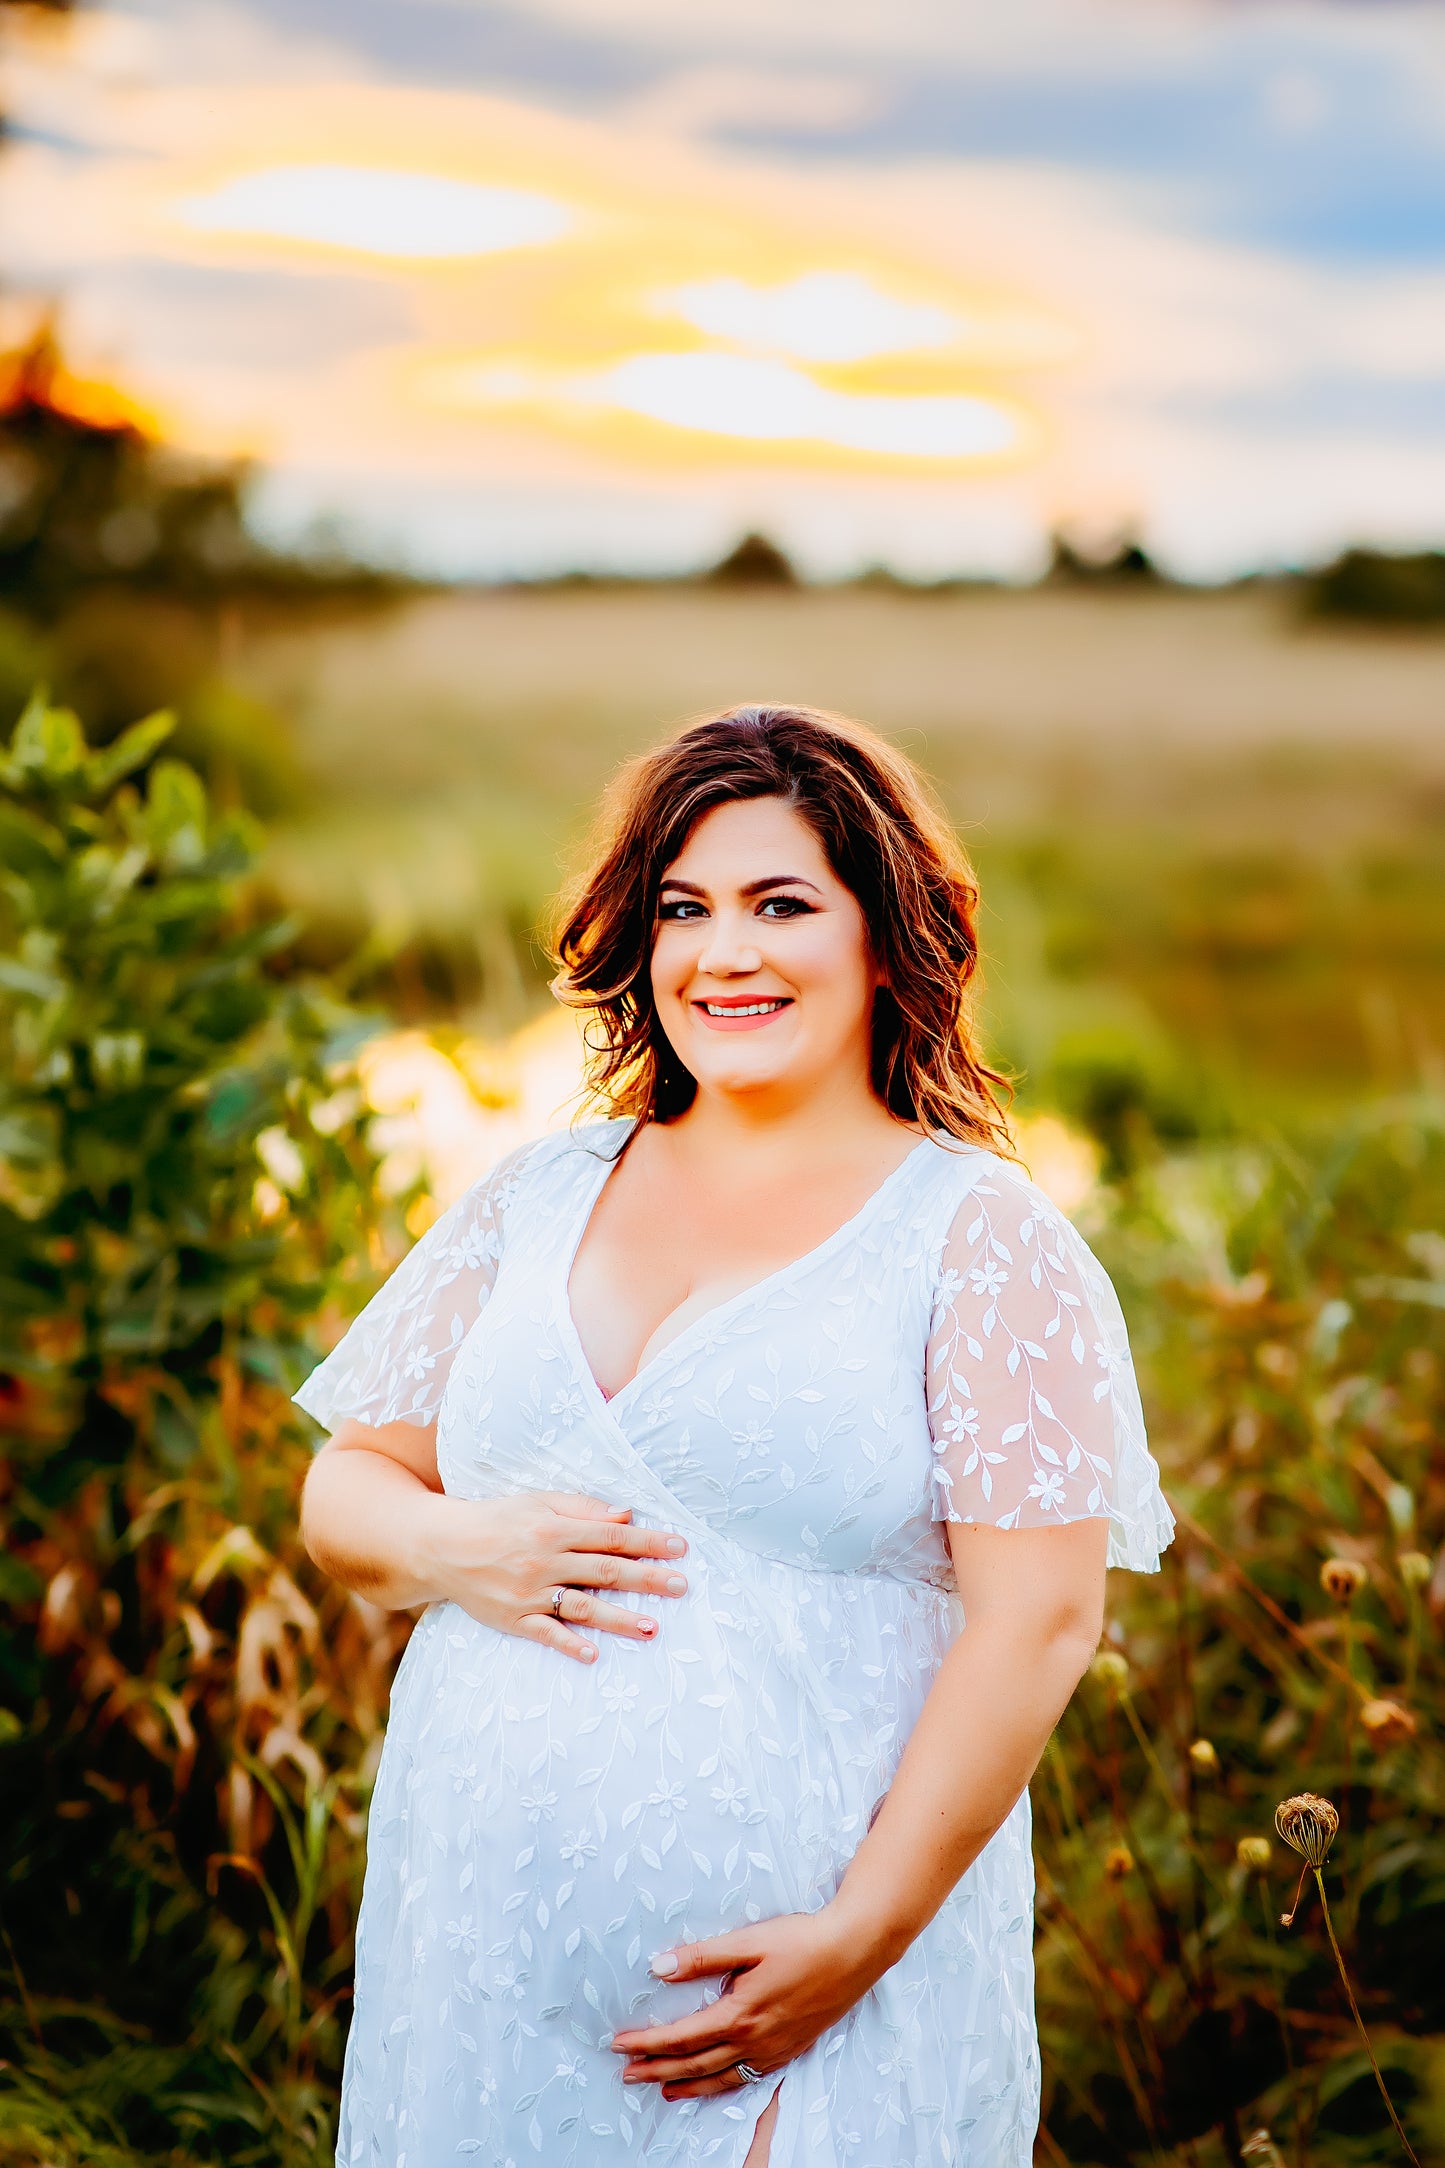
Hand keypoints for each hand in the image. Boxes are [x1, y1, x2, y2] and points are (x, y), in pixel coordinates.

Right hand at [419, 1490, 687, 1662]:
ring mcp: (528, 1593)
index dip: (647, 1542)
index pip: (610, 1536)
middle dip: (645, 1578)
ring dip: (618, 1618)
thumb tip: (626, 1516)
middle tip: (680, 1587)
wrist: (443, 1545)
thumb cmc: (498, 1519)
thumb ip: (583, 1508)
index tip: (680, 1548)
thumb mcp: (539, 1502)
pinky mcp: (512, 1618)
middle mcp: (543, 1560)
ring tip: (652, 1627)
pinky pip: (544, 1634)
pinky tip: (593, 1655)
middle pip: (603, 1571)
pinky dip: (568, 1644)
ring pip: (581, 1606)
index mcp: (553, 1527)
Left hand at [610, 1910, 878, 2099]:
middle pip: (695, 2064)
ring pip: (721, 2078)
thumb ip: (703, 1957)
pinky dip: (723, 2085)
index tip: (619, 2044)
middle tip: (628, 2074)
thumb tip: (659, 1967)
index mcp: (739, 2014)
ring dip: (688, 2086)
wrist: (855, 1951)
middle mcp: (754, 2040)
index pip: (681, 2037)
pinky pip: (749, 2078)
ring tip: (663, 2091)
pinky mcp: (790, 2049)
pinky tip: (716, 2082)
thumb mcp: (750, 1941)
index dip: (648, 2043)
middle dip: (658, 2070)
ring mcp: (774, 2050)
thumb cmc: (802, 1939)